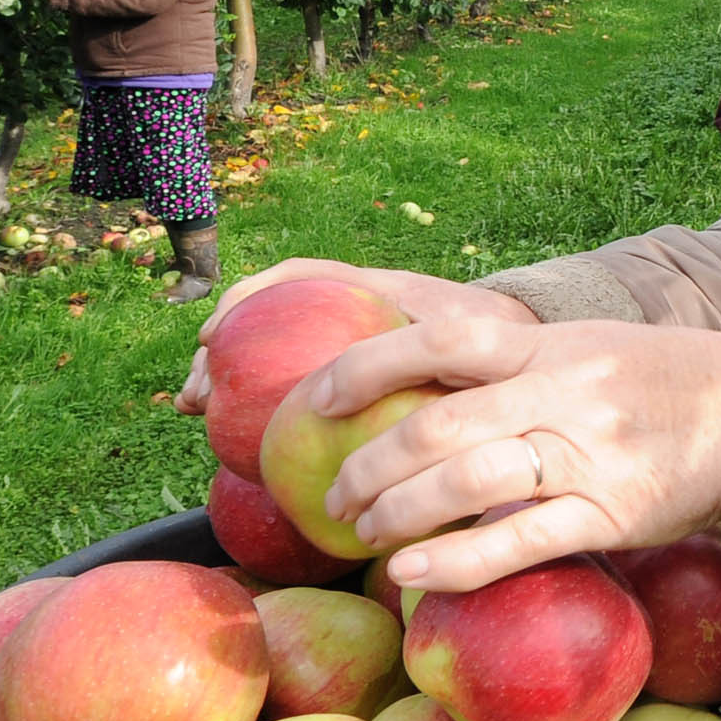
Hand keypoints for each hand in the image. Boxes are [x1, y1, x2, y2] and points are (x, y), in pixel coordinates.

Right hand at [174, 259, 536, 414]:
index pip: (303, 275)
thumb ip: (437, 358)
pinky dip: (266, 413)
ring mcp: (346, 349)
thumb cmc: (500, 343)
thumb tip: (389, 399)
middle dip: (219, 350)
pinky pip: (297, 394)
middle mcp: (350, 314)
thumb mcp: (471, 345)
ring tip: (198, 410)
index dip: (251, 295)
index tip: (213, 334)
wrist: (526, 353)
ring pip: (270, 356)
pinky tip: (244, 445)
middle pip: (267, 320)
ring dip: (230, 381)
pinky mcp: (351, 382)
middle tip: (194, 392)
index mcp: (378, 292)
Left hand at [286, 314, 720, 591]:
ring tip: (366, 537)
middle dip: (366, 465)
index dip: (365, 366)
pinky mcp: (613, 513)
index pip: (438, 339)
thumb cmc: (661, 384)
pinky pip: (520, 542)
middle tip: (334, 496)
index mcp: (549, 346)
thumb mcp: (587, 348)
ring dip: (398, 514)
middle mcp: (562, 393)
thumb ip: (514, 364)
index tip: (317, 399)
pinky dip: (456, 562)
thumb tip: (416, 388)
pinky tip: (414, 575)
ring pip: (467, 483)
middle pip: (435, 425)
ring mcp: (588, 455)